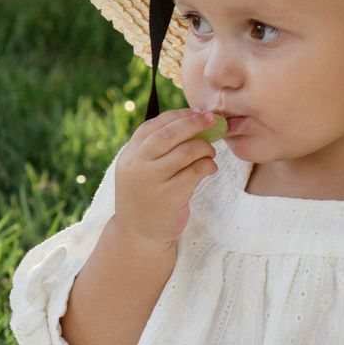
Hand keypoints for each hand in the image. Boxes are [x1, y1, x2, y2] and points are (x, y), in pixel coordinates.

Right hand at [108, 108, 221, 246]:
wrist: (137, 232)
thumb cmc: (145, 195)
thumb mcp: (140, 169)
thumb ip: (156, 148)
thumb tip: (192, 120)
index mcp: (130, 154)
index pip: (154, 125)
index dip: (178, 115)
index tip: (198, 112)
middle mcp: (137, 165)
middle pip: (169, 133)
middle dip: (194, 123)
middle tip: (214, 120)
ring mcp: (152, 181)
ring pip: (185, 152)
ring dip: (204, 147)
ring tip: (211, 152)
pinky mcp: (169, 196)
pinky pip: (195, 172)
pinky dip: (207, 166)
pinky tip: (210, 168)